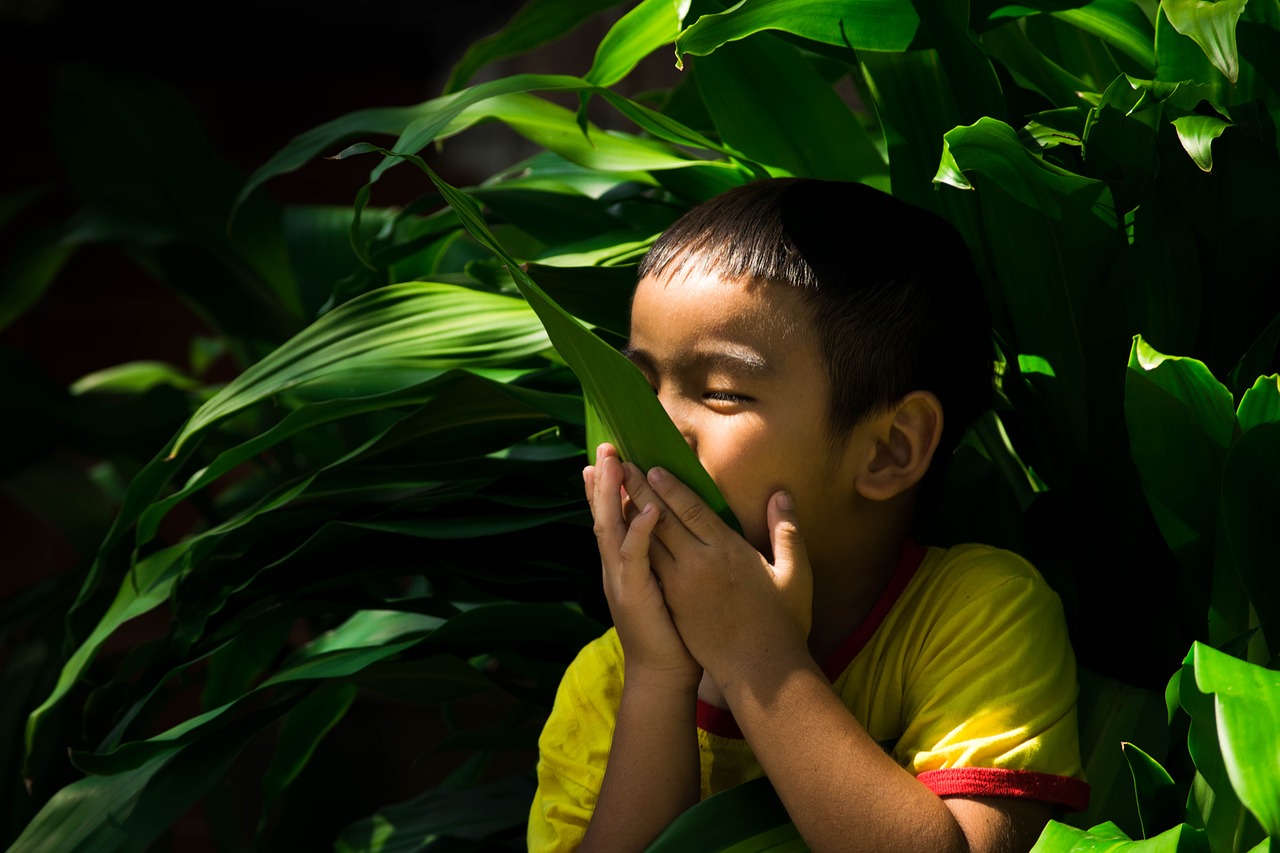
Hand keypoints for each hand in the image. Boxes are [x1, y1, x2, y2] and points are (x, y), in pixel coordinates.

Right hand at [585, 444, 699, 690]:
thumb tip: (670, 533)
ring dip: (613, 495)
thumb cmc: (672, 633)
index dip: (605, 489)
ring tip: (617, 463)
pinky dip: (641, 531)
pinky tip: (650, 508)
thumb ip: (660, 560)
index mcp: (624, 565)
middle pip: (605, 515)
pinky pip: (635, 556)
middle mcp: (616, 568)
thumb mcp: (662, 588)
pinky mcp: (635, 594)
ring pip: (612, 528)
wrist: (663, 675)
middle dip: (603, 481)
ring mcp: (621, 580)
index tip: (604, 459)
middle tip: (604, 447)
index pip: (612, 518)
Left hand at [617, 463, 813, 693]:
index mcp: (728, 552)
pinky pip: (649, 566)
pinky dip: (635, 545)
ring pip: (648, 541)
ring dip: (629, 515)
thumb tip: (781, 494)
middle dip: (638, 491)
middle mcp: (698, 565)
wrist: (759, 674)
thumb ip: (786, 531)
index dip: (670, 487)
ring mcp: (681, 586)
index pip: (692, 510)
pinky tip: (624, 532)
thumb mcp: (795, 575)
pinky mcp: (673, 604)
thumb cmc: (783, 623)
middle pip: (662, 520)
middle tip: (619, 467)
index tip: (651, 467)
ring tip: (613, 492)